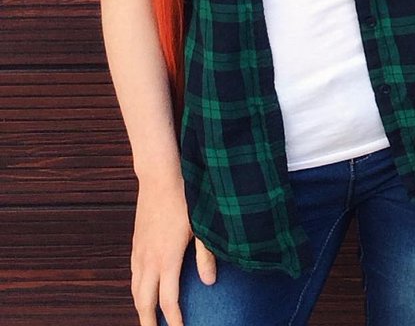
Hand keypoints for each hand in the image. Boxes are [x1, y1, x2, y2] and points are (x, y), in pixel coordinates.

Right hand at [130, 172, 216, 325]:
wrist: (160, 175)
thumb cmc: (185, 197)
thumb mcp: (201, 225)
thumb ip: (206, 255)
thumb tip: (209, 282)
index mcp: (167, 258)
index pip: (167, 301)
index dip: (173, 321)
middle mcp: (149, 259)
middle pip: (144, 302)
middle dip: (149, 323)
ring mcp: (139, 251)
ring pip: (135, 290)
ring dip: (141, 309)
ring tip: (148, 321)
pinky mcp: (136, 243)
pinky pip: (133, 275)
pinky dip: (137, 291)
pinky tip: (143, 291)